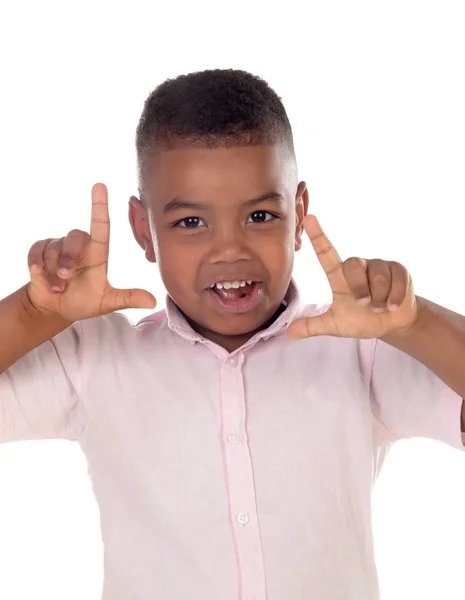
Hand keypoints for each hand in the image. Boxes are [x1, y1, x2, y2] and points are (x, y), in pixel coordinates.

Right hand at [26, 183, 155, 321]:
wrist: (55, 309)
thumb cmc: (83, 301)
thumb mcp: (106, 302)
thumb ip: (127, 298)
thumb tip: (153, 302)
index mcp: (97, 254)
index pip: (101, 226)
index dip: (100, 206)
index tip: (100, 186)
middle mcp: (79, 247)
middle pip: (75, 237)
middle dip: (68, 259)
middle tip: (66, 277)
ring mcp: (58, 248)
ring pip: (54, 248)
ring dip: (53, 270)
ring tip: (58, 286)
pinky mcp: (40, 252)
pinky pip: (36, 252)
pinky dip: (37, 265)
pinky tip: (39, 275)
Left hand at [287, 215, 419, 339]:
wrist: (390, 324)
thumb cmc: (360, 320)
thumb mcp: (335, 325)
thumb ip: (313, 326)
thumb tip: (289, 333)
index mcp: (339, 277)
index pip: (326, 253)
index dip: (318, 236)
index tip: (310, 218)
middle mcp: (358, 267)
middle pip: (353, 265)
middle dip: (360, 288)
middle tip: (364, 304)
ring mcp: (379, 266)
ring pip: (378, 275)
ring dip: (379, 298)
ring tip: (380, 307)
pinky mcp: (398, 269)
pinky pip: (397, 278)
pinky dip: (394, 297)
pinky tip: (393, 305)